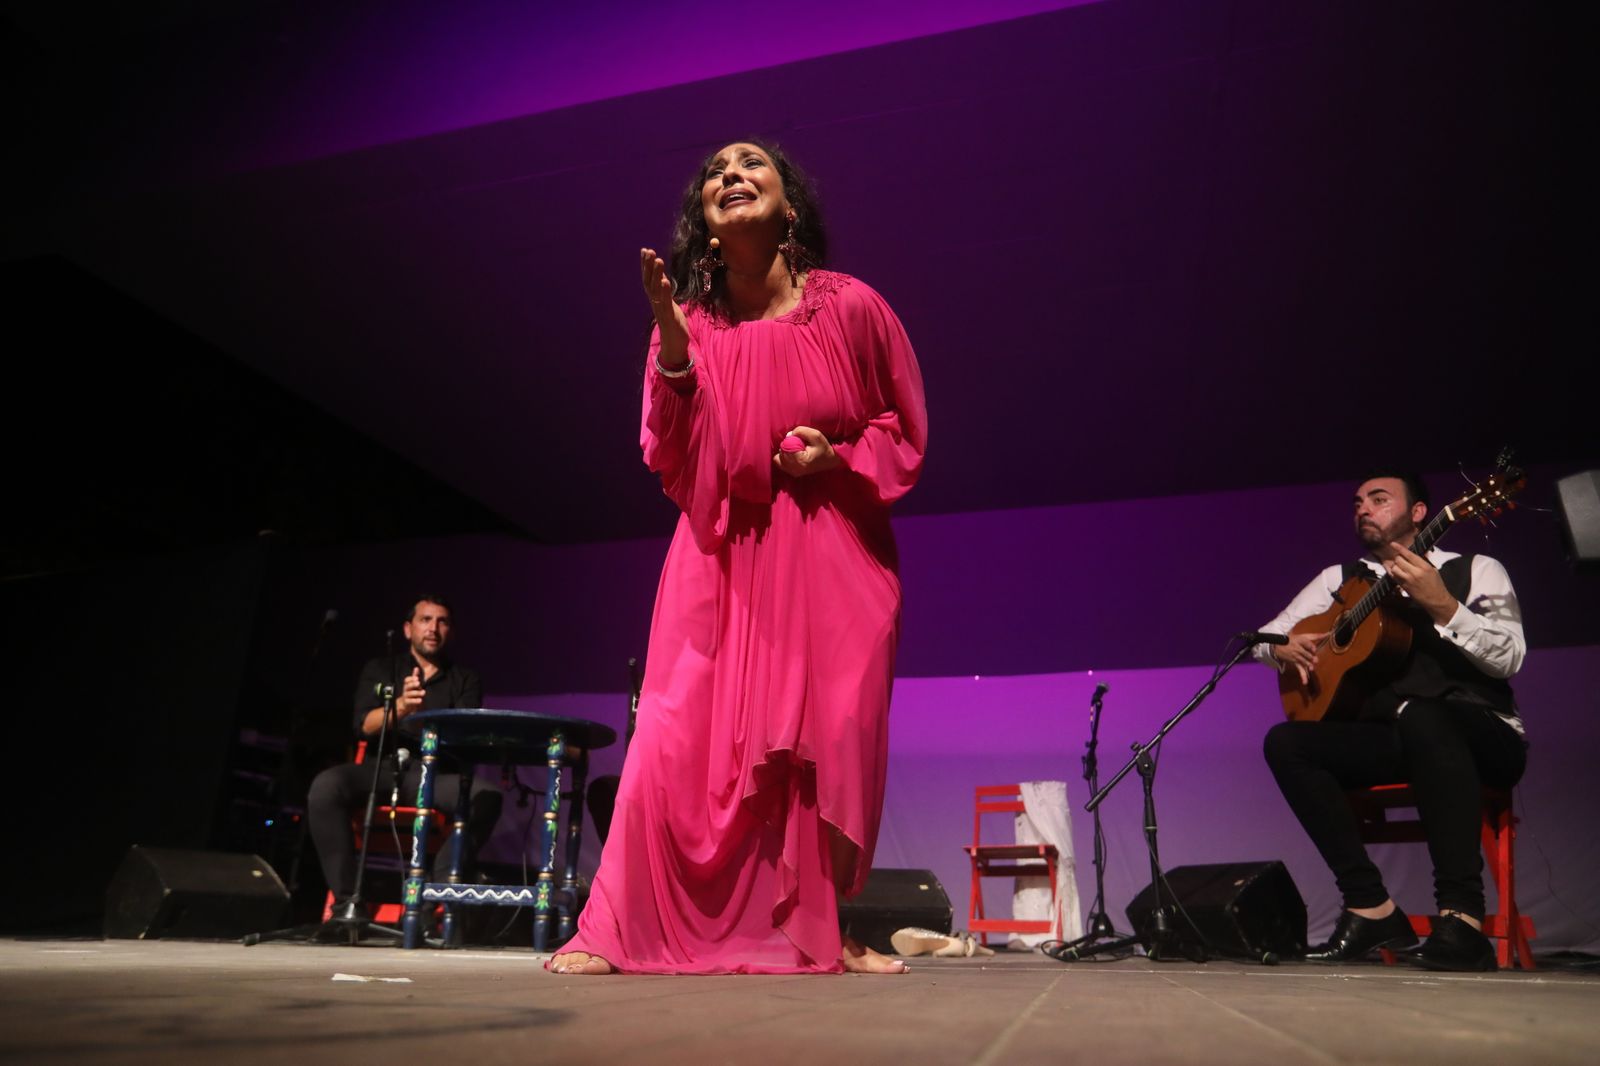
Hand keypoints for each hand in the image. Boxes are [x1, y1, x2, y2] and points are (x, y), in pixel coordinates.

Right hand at [396, 668, 424, 718]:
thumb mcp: (413, 684)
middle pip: (407, 686)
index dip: (411, 679)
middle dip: (413, 684)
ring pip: (410, 694)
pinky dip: (415, 701)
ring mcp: (406, 696)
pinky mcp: (407, 703)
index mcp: (407, 685)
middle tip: (418, 683)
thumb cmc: (410, 692)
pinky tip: (420, 700)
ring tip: (423, 692)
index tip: (417, 678)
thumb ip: (414, 677)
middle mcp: (406, 690)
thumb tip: (416, 668)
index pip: (406, 680)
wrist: (405, 704)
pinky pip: (410, 701)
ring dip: (417, 693)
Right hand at [641, 245, 691, 367]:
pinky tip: (665, 281)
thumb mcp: (668, 301)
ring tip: (658, 260)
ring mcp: (660, 309)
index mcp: (655, 298)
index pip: (648, 278)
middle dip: (648, 266)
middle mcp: (655, 302)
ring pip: (656, 290)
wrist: (674, 343)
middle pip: (649, 281)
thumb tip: (660, 273)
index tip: (645, 250)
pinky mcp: (668, 317)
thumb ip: (663, 288)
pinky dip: (664, 292)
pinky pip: (665, 303)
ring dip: (656, 275)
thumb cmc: (672, 321)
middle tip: (649, 251)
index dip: (645, 265)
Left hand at [773, 425, 838, 477]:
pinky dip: (783, 457)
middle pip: (781, 452)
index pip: (785, 446)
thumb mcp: (815, 435)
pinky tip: (792, 454)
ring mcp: (792, 473)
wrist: (830, 461)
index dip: (791, 440)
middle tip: (799, 444)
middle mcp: (794, 469)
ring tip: (797, 450)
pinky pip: (779, 462)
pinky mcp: (791, 473)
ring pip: (778, 457)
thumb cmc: (823, 448)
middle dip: (787, 445)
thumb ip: (801, 431)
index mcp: (801, 460)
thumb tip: (788, 434)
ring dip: (785, 451)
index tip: (801, 440)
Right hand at [1274, 631, 1326, 685]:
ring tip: (1311, 667)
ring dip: (1308, 665)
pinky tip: (1305, 682)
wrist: (1277, 645)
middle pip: (1306, 654)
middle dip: (1310, 658)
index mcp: (1299, 640)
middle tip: (1315, 660)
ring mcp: (1296, 657)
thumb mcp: (1303, 636)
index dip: (1311, 647)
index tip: (1313, 649)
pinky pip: (1300, 669)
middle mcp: (1297, 649)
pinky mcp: (1295, 663)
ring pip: (1304, 662)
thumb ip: (1316, 636)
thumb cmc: (1293, 640)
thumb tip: (1328, 634)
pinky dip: (1303, 676)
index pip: (1306, 643)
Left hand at [1384, 544, 1456, 623]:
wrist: (1436, 600)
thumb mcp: (1433, 570)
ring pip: (1394, 568)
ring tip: (1399, 566)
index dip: (1399, 548)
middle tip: (1401, 559)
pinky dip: (1393, 572)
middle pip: (1399, 560)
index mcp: (1424, 567)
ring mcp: (1408, 580)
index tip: (1392, 544)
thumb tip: (1420, 552)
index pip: (1409, 554)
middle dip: (1398, 558)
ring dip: (1395, 566)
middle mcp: (1414, 572)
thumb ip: (1425, 560)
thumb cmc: (1436, 584)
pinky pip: (1393, 577)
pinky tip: (1395, 571)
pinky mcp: (1403, 586)